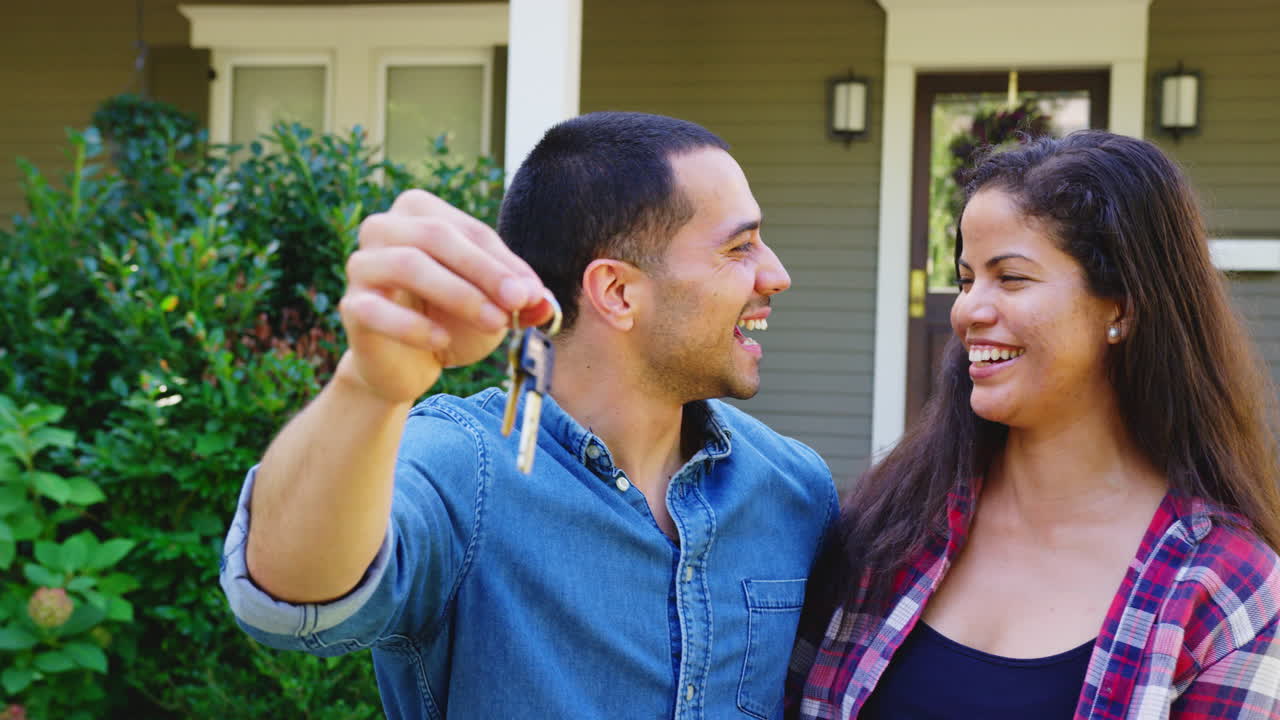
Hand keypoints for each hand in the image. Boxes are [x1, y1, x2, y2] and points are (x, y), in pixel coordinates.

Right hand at [335, 190, 551, 404]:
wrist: (406, 364)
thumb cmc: (448, 320)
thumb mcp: (491, 306)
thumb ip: (518, 299)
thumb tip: (543, 301)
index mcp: (419, 212)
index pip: (468, 229)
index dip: (504, 261)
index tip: (532, 293)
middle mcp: (383, 228)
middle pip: (436, 236)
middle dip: (484, 271)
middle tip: (517, 303)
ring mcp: (361, 265)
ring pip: (407, 264)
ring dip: (458, 295)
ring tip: (492, 323)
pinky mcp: (351, 306)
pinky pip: (378, 309)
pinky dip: (414, 327)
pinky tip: (442, 342)